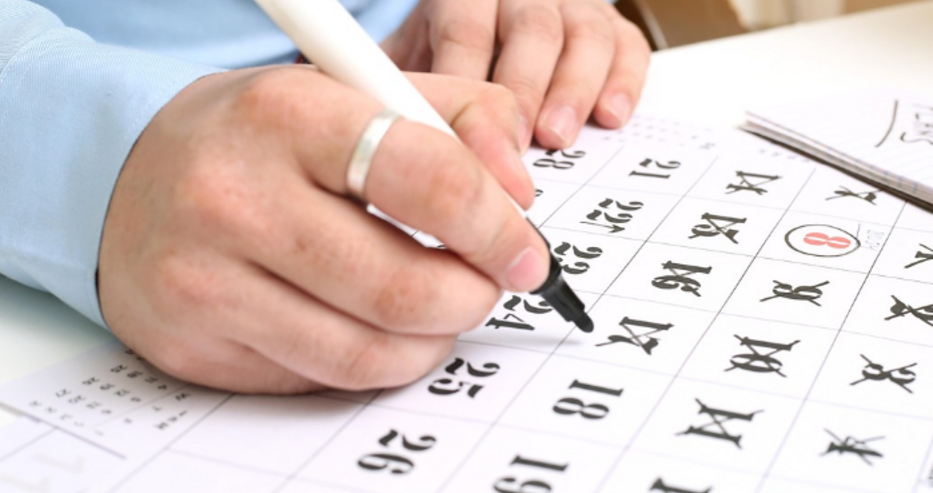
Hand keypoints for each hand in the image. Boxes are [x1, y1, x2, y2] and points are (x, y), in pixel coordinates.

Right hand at [98, 66, 547, 392]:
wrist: (128, 179)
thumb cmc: (258, 137)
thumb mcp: (355, 92)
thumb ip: (458, 117)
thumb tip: (518, 193)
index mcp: (287, 115)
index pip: (430, 181)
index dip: (498, 229)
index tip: (524, 252)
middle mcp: (236, 199)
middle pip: (404, 288)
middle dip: (472, 297)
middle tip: (484, 284)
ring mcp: (207, 282)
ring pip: (369, 354)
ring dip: (431, 341)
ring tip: (436, 309)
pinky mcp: (196, 346)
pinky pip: (321, 380)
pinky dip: (374, 363)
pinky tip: (373, 327)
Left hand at [382, 0, 650, 149]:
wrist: (484, 33)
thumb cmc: (444, 59)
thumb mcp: (411, 62)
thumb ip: (396, 87)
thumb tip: (374, 129)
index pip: (466, 26)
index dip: (466, 76)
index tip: (462, 128)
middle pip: (531, 28)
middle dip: (524, 87)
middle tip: (518, 140)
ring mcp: (572, 8)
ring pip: (584, 33)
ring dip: (573, 88)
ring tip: (558, 136)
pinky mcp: (612, 31)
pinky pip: (628, 48)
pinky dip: (624, 82)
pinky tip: (611, 117)